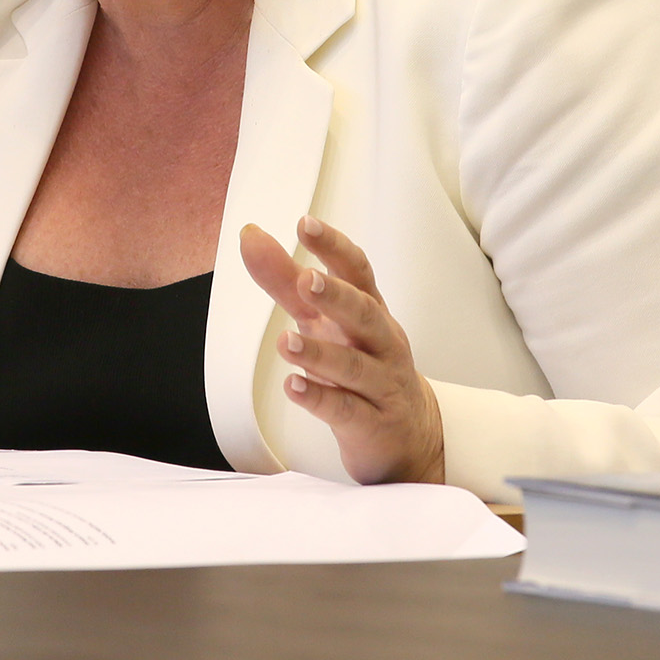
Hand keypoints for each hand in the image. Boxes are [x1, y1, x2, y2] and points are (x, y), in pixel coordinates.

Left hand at [240, 216, 444, 485]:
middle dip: (337, 296)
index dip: (333, 247)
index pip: (357, 271)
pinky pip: (347, 411)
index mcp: (369, 309)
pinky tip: (293, 386)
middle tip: (307, 280)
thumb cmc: (361, 363)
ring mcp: (382, 384)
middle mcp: (381, 342)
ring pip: (355, 366)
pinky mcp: (373, 424)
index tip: (305, 223)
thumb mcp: (322, 319)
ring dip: (321, 353)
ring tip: (287, 341)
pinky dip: (320, 398)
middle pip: (365, 314)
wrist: (409, 436)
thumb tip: (250, 234)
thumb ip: (284, 279)